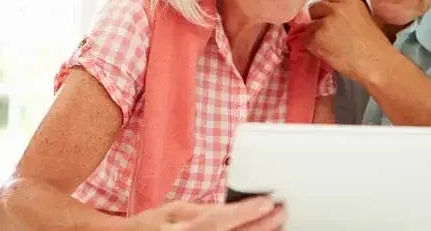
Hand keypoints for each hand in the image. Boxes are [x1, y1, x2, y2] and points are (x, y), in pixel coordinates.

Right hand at [124, 197, 284, 230]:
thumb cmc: (150, 226)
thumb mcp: (175, 209)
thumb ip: (203, 209)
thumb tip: (232, 207)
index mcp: (185, 227)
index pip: (221, 220)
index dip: (248, 212)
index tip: (268, 202)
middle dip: (262, 226)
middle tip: (280, 213)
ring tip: (275, 225)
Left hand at [307, 0, 392, 82]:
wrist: (376, 63)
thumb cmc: (376, 46)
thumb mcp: (366, 18)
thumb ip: (348, 12)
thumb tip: (334, 16)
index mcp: (349, 2)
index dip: (327, 7)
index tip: (329, 16)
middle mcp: (335, 9)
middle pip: (314, 7)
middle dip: (317, 18)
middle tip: (326, 32)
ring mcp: (324, 24)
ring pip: (309, 26)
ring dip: (314, 35)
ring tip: (329, 46)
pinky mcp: (316, 39)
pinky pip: (306, 41)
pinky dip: (313, 47)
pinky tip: (326, 53)